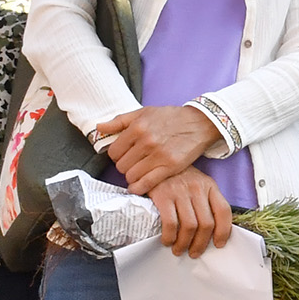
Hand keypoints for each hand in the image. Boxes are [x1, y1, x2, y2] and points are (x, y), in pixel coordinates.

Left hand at [94, 105, 219, 196]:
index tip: (125, 155)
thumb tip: (99, 127)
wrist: (199, 122)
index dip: (117, 156)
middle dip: (125, 166)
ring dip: (132, 176)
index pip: (114, 151)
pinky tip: (138, 186)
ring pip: (131, 176)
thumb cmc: (171, 117)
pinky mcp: (170, 167)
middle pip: (121, 165)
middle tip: (133, 164)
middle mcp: (146, 141)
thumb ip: (120, 121)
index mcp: (137, 127)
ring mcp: (158, 155)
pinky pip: (146, 184)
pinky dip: (138, 187)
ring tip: (139, 171)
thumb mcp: (144, 112)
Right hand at [148, 167, 232, 257]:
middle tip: (194, 252)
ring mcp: (180, 191)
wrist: (153, 161)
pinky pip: (170, 223)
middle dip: (201, 243)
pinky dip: (170, 237)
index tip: (218, 244)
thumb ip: (206, 202)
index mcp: (210, 186)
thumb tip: (212, 231)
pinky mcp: (163, 195)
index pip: (223, 211)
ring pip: (190, 226)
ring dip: (184, 243)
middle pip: (206, 223)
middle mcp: (197, 188)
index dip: (223, 231)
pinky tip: (167, 241)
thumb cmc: (177, 177)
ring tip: (179, 250)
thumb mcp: (198, 184)